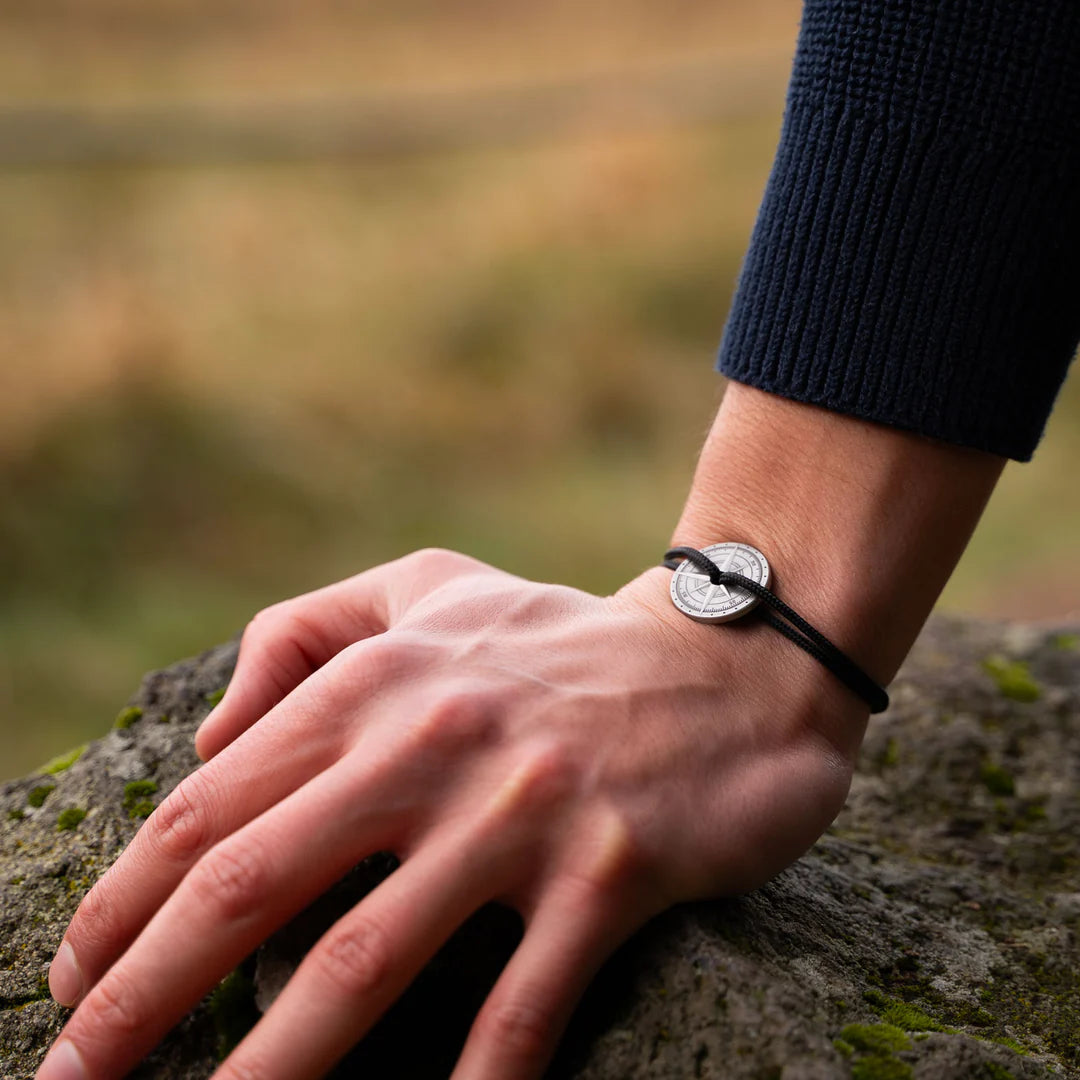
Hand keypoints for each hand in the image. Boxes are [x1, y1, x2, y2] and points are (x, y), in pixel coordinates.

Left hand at [38, 547, 859, 1079]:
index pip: (211, 805)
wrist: (727, 658)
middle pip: (250, 885)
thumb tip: (212, 737)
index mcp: (377, 681)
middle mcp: (431, 741)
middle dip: (138, 1000)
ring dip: (267, 1070)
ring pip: (364, 962)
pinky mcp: (609, 868)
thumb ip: (309, 632)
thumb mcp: (429, 585)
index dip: (122, 903)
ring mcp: (521, 809)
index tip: (73, 980)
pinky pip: (520, 1003)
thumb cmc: (560, 636)